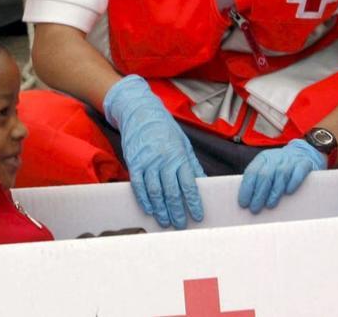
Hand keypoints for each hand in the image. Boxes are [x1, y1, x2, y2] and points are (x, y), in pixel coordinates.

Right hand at [103, 75, 205, 228]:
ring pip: (156, 192)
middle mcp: (164, 161)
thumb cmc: (164, 128)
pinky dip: (144, 199)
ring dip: (161, 209)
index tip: (198, 216)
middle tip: (181, 225)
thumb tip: (202, 182)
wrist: (140, 112)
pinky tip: (149, 209)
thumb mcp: (183, 143)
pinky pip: (139, 185)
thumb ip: (192, 164)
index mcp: (179, 156)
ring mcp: (148, 162)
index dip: (194, 203)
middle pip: (172, 192)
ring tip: (165, 221)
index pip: (189, 185)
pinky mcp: (134, 163)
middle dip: (177, 211)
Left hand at [237, 139, 325, 213]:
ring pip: (280, 175)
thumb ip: (257, 179)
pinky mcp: (304, 164)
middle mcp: (275, 158)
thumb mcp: (266, 167)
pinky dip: (293, 183)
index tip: (244, 203)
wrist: (302, 152)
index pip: (251, 172)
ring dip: (274, 192)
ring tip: (269, 206)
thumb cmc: (279, 166)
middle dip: (258, 194)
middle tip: (255, 209)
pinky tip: (288, 193)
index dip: (246, 188)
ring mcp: (290, 160)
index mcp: (263, 158)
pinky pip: (298, 173)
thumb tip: (247, 201)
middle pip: (265, 176)